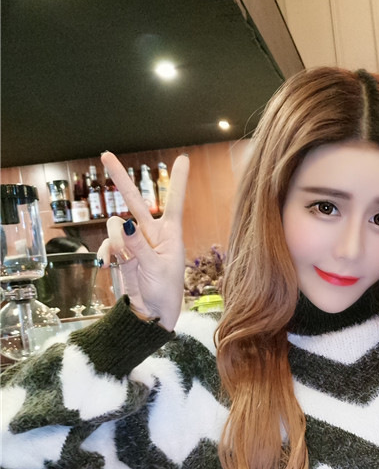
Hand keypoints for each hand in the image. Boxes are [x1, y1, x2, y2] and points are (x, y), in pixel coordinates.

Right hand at [97, 152, 188, 330]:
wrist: (151, 313)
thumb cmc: (164, 292)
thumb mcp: (155, 268)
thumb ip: (138, 246)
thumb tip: (123, 223)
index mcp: (170, 234)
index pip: (175, 203)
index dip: (178, 181)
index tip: (183, 159)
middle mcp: (152, 233)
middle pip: (136, 201)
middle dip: (120, 179)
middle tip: (105, 155)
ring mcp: (135, 242)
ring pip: (116, 225)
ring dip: (116, 240)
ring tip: (123, 259)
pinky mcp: (122, 253)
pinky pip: (108, 243)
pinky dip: (106, 253)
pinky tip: (108, 265)